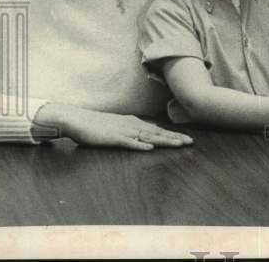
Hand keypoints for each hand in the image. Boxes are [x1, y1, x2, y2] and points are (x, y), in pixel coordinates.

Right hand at [35, 104, 193, 150]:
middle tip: (191, 143)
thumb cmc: (96, 125)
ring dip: (164, 141)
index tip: (187, 140)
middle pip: (157, 133)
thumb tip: (145, 135)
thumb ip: (131, 130)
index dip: (173, 135)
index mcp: (134, 123)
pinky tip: (150, 148)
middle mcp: (132, 126)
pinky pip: (128, 143)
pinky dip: (140, 145)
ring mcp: (123, 132)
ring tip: (178, 145)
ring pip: (148, 137)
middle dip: (175, 138)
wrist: (77, 119)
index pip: (158, 130)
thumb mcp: (118, 126)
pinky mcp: (112, 139)